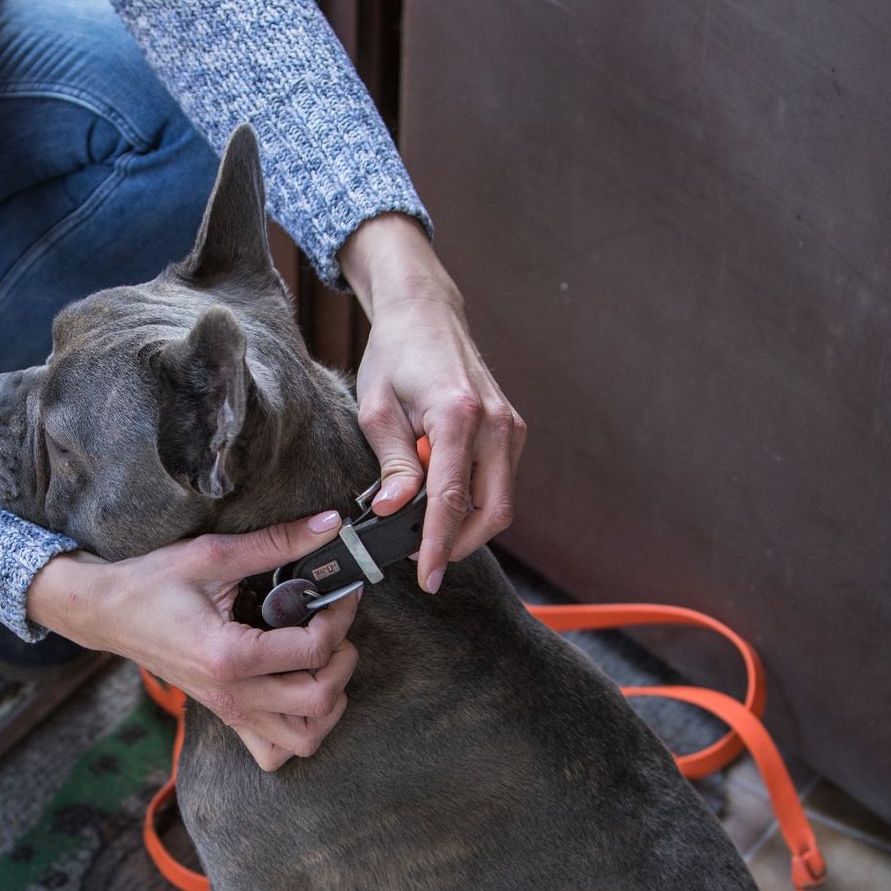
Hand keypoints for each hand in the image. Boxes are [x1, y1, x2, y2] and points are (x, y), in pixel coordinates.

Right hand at [25, 511, 360, 770]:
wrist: (107, 614)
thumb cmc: (153, 583)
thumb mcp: (213, 554)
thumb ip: (276, 542)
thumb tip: (331, 524)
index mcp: (227, 655)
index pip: (313, 651)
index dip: (340, 617)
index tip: (340, 591)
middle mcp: (231, 695)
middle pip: (319, 700)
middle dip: (342, 660)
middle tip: (334, 626)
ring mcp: (228, 712)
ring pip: (304, 739)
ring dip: (327, 702)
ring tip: (322, 662)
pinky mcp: (225, 717)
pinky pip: (273, 752)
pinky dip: (298, 730)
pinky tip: (298, 691)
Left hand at [339, 214, 526, 592]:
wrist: (425, 313)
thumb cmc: (395, 355)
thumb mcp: (377, 409)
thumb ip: (392, 462)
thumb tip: (391, 510)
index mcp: (458, 415)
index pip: (453, 499)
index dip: (437, 546)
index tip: (425, 578)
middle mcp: (496, 423)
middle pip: (492, 512)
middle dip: (458, 545)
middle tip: (421, 560)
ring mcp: (511, 427)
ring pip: (501, 503)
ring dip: (467, 526)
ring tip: (424, 527)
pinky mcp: (513, 431)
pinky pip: (500, 483)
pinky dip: (474, 502)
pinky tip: (441, 500)